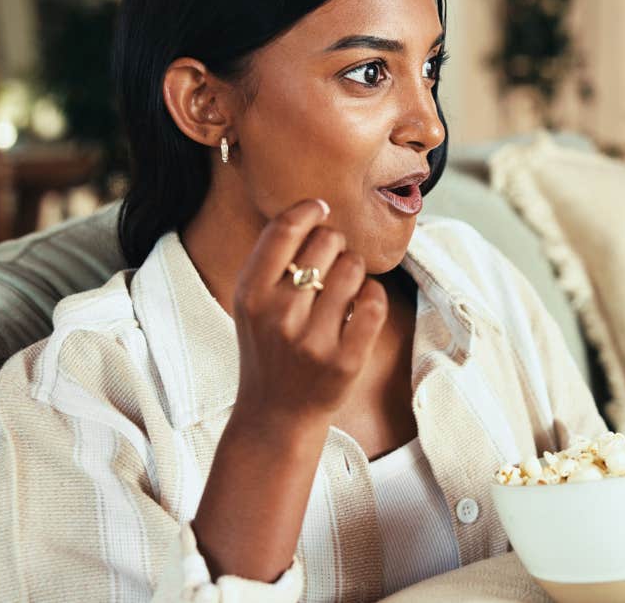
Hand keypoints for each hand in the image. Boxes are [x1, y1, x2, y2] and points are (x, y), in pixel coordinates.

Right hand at [230, 198, 388, 429]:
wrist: (275, 416)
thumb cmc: (267, 349)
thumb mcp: (250, 305)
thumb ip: (271, 261)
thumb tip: (313, 209)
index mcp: (251, 295)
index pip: (284, 229)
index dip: (309, 209)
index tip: (321, 209)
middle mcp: (279, 315)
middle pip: (326, 241)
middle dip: (335, 243)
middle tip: (331, 262)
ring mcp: (313, 340)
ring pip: (354, 267)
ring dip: (355, 269)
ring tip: (345, 286)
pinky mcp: (345, 361)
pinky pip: (374, 302)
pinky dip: (373, 295)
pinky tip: (362, 304)